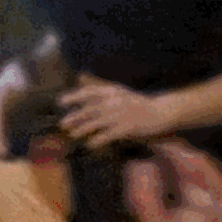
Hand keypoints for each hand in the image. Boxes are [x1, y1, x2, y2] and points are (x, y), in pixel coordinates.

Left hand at [54, 79, 171, 152]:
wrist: (161, 112)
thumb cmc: (139, 104)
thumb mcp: (120, 92)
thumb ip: (102, 87)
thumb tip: (80, 78)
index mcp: (112, 91)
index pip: (89, 92)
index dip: (73, 96)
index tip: (61, 102)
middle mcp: (114, 101)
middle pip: (89, 109)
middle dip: (74, 117)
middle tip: (63, 123)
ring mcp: (120, 115)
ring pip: (95, 123)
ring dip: (82, 129)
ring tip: (73, 135)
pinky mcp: (126, 128)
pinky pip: (107, 135)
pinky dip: (97, 140)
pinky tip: (90, 144)